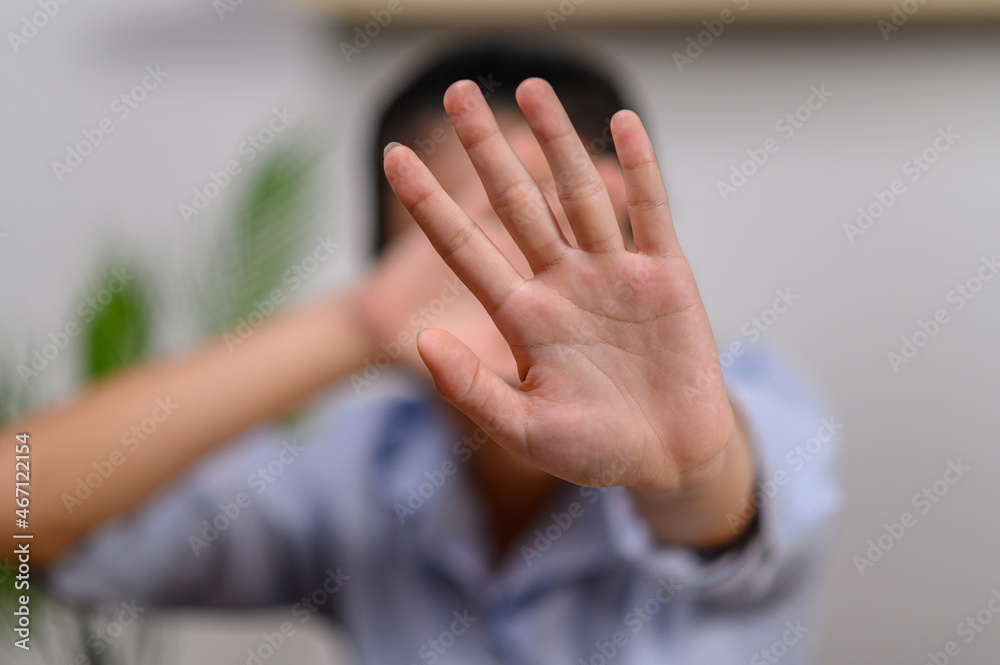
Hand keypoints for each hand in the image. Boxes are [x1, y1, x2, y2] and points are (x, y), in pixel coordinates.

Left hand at [382, 78, 735, 495]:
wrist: (669, 457)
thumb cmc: (595, 448)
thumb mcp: (525, 429)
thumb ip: (472, 388)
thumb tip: (422, 342)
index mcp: (523, 316)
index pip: (466, 248)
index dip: (430, 204)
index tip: (395, 158)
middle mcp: (561, 283)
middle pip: (516, 203)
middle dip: (486, 150)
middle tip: (456, 93)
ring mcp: (612, 274)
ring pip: (577, 193)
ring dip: (556, 141)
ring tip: (530, 89)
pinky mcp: (664, 274)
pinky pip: (648, 212)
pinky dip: (638, 170)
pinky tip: (622, 126)